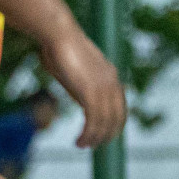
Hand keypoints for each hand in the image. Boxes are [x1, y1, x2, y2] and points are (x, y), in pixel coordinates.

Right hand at [39, 31, 125, 148]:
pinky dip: (88, 134)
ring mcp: (103, 88)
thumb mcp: (76, 71)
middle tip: (93, 145)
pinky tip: (79, 141)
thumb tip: (82, 100)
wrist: (58, 33)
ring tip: (82, 145)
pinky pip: (93, 121)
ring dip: (94, 138)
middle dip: (106, 135)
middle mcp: (113, 83)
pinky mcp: (90, 91)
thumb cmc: (60, 48)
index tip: (102, 135)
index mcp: (112, 77)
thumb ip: (83, 86)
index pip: (120, 108)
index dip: (113, 124)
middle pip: (117, 118)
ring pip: (105, 123)